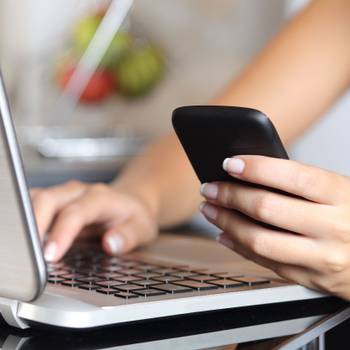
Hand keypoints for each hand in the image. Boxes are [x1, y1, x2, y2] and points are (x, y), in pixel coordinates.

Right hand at [31, 181, 157, 261]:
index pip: (76, 212)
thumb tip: (110, 244)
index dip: (61, 232)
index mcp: (101, 197)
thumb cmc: (134, 215)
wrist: (131, 200)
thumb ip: (128, 236)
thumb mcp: (142, 228)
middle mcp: (79, 192)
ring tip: (24, 248)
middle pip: (49, 199)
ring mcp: (65, 194)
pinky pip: (33, 204)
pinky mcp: (55, 200)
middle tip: (30, 255)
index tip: (51, 255)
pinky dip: (26, 219)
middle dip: (35, 225)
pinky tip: (26, 238)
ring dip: (26, 221)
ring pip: (36, 199)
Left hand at [200, 155, 349, 299]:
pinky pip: (265, 262)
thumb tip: (249, 172)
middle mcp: (333, 227)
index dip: (255, 168)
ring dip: (226, 222)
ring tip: (210, 210)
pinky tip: (224, 233)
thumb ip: (300, 183)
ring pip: (259, 240)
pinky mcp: (310, 278)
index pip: (292, 176)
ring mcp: (322, 257)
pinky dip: (237, 246)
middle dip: (230, 195)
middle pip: (267, 208)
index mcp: (341, 195)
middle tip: (210, 187)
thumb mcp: (338, 190)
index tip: (229, 163)